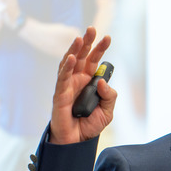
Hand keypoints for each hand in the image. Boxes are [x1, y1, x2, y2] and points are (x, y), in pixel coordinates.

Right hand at [50, 27, 115, 143]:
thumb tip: (102, 81)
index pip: (95, 61)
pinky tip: (70, 57)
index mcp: (89, 81)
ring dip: (74, 49)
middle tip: (92, 28)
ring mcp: (68, 85)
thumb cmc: (90, 125)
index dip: (100, 49)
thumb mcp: (108, 112)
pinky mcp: (60, 94)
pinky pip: (62, 77)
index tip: (108, 37)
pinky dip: (66, 66)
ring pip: (69, 63)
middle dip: (87, 42)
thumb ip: (109, 96)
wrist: (77, 142)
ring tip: (80, 38)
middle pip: (82, 56)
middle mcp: (78, 80)